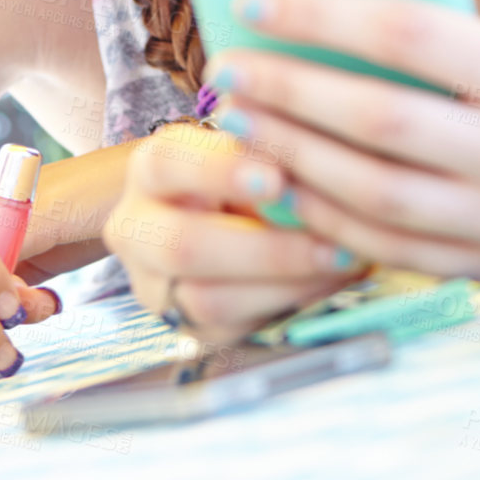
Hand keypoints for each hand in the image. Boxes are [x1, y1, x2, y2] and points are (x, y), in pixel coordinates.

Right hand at [104, 122, 360, 345]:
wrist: (227, 216)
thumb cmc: (249, 170)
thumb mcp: (254, 150)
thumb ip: (273, 158)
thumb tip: (314, 174)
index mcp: (150, 169)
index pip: (169, 164)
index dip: (221, 171)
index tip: (278, 179)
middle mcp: (137, 228)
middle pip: (182, 246)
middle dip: (263, 248)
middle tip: (329, 240)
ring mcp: (154, 284)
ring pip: (204, 299)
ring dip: (283, 284)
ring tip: (342, 263)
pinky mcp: (184, 325)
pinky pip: (229, 329)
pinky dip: (285, 306)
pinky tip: (329, 283)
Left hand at [202, 0, 479, 277]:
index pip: (414, 36)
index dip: (326, 17)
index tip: (256, 1)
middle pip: (382, 122)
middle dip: (291, 91)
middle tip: (228, 67)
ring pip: (377, 195)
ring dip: (294, 157)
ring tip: (240, 122)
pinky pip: (394, 247)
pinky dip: (329, 219)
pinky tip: (285, 183)